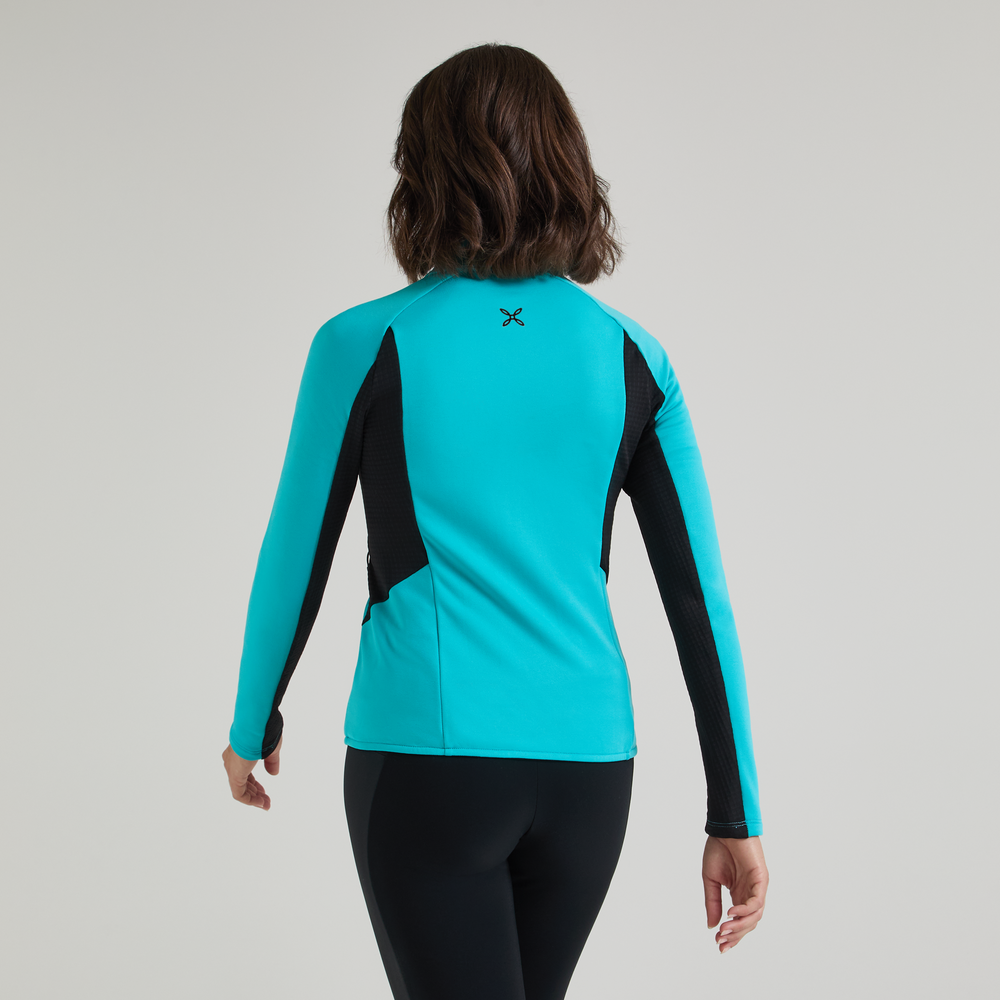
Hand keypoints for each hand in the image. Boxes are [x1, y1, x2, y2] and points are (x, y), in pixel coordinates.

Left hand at [221, 734, 281, 809]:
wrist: (255, 725)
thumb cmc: (263, 732)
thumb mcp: (270, 749)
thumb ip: (271, 762)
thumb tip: (273, 773)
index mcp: (238, 753)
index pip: (244, 773)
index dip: (254, 784)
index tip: (264, 791)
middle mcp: (232, 762)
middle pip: (243, 783)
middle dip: (255, 793)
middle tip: (266, 800)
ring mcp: (232, 769)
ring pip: (240, 790)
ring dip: (254, 799)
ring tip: (266, 805)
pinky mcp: (235, 775)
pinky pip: (239, 794)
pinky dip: (251, 801)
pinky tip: (261, 803)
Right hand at [702, 834, 767, 953]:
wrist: (725, 828)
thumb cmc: (719, 849)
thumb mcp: (711, 879)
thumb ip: (713, 902)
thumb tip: (711, 925)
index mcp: (739, 894)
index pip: (738, 921)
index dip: (730, 935)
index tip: (718, 944)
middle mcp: (750, 894)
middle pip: (748, 923)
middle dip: (735, 935)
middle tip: (721, 942)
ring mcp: (757, 888)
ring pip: (754, 916)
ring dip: (740, 926)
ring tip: (724, 930)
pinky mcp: (761, 880)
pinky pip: (756, 901)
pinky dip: (745, 910)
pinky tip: (731, 912)